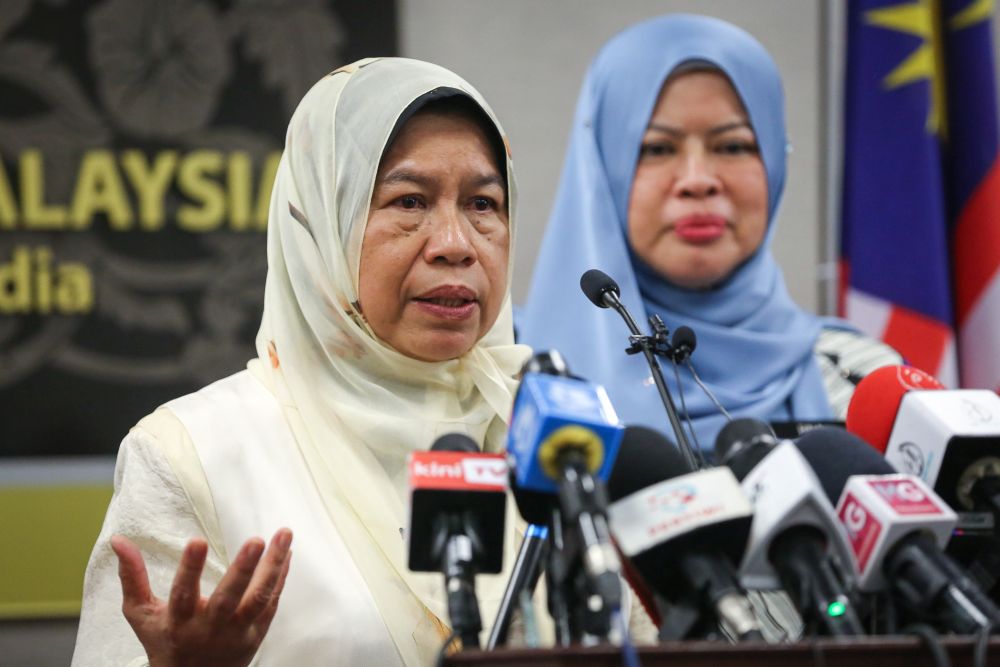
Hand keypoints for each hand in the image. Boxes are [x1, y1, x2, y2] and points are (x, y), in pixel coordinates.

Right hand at [111, 528, 292, 666]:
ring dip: (273, 566)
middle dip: (242, 569)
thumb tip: (118, 540)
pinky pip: (272, 602)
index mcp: (179, 622)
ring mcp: (237, 632)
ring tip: (284, 534)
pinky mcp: (257, 633)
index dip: (190, 568)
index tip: (197, 540)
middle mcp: (210, 628)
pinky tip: (287, 551)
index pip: (184, 594)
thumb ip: (132, 577)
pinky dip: (281, 576)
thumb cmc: (165, 640)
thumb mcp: (141, 613)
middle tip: (256, 540)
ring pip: (259, 599)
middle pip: (229, 599)